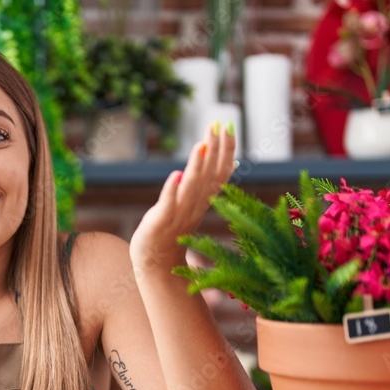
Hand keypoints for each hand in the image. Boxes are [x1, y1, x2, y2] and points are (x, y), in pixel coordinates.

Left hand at [130, 122, 236, 273]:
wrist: (157, 262)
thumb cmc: (175, 230)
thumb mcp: (196, 203)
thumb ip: (211, 183)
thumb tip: (232, 160)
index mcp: (204, 201)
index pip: (220, 172)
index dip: (225, 150)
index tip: (228, 127)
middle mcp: (195, 206)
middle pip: (208, 176)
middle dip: (214, 151)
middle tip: (217, 126)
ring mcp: (178, 214)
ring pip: (191, 188)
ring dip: (197, 166)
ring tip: (201, 144)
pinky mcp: (160, 221)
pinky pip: (167, 205)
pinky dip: (172, 190)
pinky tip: (176, 174)